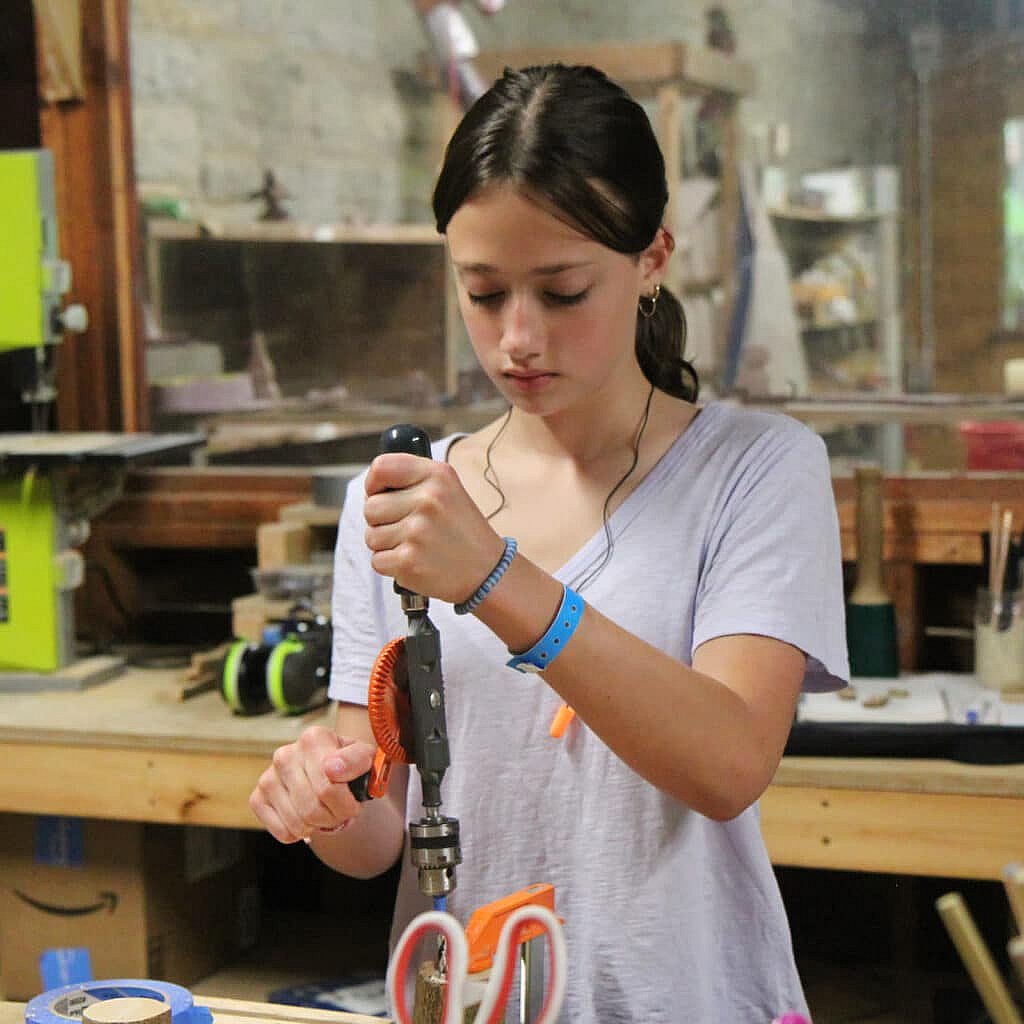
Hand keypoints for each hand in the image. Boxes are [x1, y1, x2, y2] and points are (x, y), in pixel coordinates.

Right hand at [249, 725, 375, 843]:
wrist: (333, 774)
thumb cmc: (351, 767)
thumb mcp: (367, 759)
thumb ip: (357, 760)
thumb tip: (331, 769)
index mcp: (313, 738)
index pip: (329, 788)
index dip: (346, 805)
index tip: (353, 803)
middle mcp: (286, 754)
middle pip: (312, 808)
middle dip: (333, 818)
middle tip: (341, 812)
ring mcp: (268, 776)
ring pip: (296, 823)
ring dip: (317, 827)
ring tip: (325, 813)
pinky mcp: (257, 797)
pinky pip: (281, 831)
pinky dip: (298, 834)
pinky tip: (305, 818)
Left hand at [363, 452, 505, 603]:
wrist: (487, 570)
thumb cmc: (461, 530)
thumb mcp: (448, 489)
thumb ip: (413, 480)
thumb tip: (372, 488)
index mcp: (436, 476)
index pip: (381, 467)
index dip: (374, 484)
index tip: (380, 495)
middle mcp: (428, 500)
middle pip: (370, 507)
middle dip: (382, 521)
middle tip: (409, 528)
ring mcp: (418, 531)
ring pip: (371, 536)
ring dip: (387, 545)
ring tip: (415, 545)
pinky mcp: (409, 561)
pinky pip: (377, 560)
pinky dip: (391, 565)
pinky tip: (415, 561)